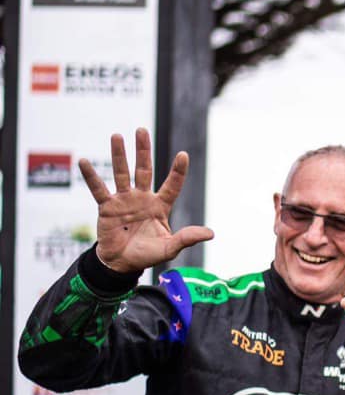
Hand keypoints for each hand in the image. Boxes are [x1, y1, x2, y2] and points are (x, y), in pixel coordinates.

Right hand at [82, 128, 212, 272]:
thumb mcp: (170, 247)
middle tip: (141, 130)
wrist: (122, 264)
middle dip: (143, 150)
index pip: (172, 185)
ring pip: (122, 173)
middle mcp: (142, 198)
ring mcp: (124, 200)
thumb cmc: (147, 254)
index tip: (184, 155)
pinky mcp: (107, 207)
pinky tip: (84, 162)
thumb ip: (187, 238)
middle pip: (144, 170)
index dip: (178, 171)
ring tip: (117, 136)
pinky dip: (91, 176)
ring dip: (119, 155)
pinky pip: (98, 189)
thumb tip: (211, 233)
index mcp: (160, 206)